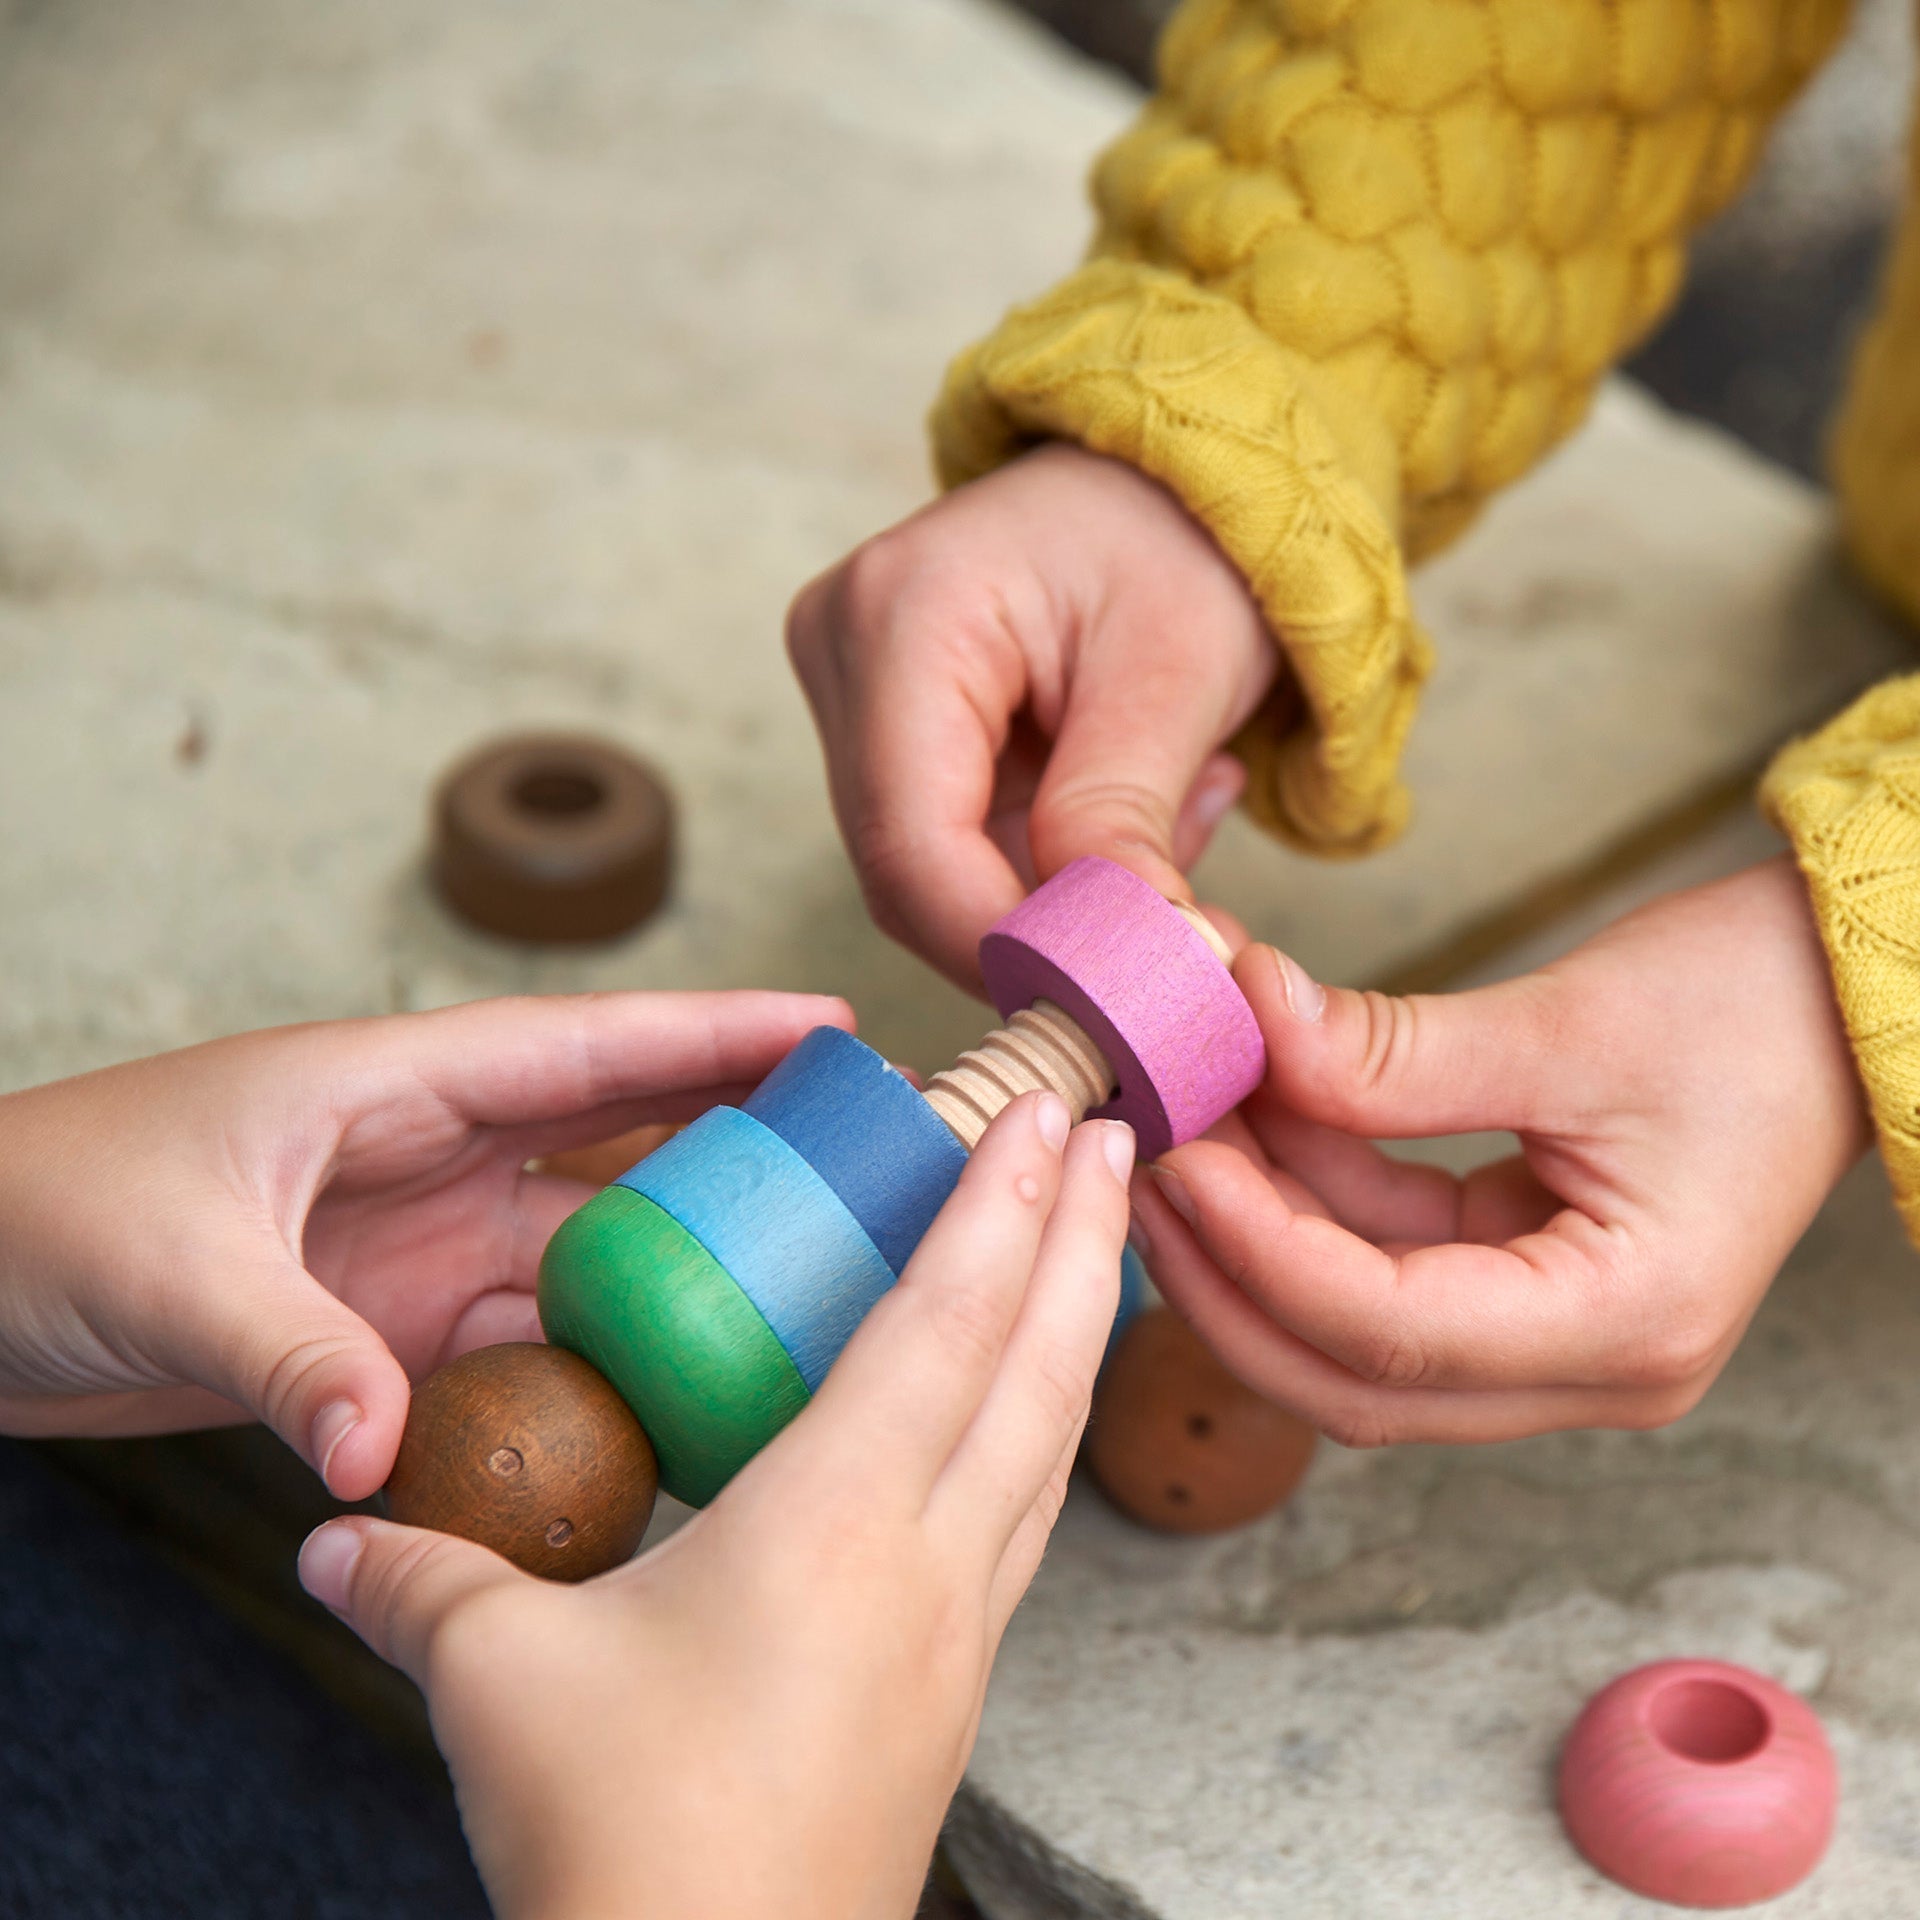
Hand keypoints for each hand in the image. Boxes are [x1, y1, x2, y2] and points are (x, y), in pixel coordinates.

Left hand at [0, 991, 846, 1497]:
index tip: (835, 1029)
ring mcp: (419, 1249)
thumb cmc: (36, 1212)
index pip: (587, 1048)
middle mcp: (432, 1157)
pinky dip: (593, 1375)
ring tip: (803, 1295)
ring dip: (684, 1274)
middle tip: (870, 1156)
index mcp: (395, 1082)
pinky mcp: (393, 1332)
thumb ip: (287, 1351)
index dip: (718, 1032)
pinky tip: (665, 1404)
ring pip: (589, 1255)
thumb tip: (384, 1451)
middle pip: (622, 1139)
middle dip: (745, 1138)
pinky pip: (524, 1353)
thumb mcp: (168, 1268)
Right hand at [298, 1095, 1135, 1919]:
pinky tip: (1021, 1427)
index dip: (1000, 1204)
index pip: (944, 1321)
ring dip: (1081, 1331)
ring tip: (1097, 1255)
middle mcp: (926, 1563)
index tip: (1045, 1115)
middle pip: (1038, 1367)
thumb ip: (421, 1580)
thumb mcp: (495, 1682)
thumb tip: (335, 1534)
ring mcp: (956, 1634)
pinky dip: (1041, 1436)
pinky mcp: (950, 1694)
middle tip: (1117, 1140)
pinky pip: (1024, 1524)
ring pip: (1049, 1445)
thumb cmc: (627, 1843)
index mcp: (837, 1521)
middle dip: (1085, 1238)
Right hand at [788, 442, 1278, 988]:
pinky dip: (1044, 863)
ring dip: (1051, 897)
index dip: (1001, 945)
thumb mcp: (1178, 672)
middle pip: (906, 868)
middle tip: (1168, 947)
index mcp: (906, 611)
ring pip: (927, 870)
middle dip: (1037, 931)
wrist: (1170, 475)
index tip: (1110, 1001)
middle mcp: (844, 644)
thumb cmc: (1184, 535)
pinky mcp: (882, 723)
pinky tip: (1129, 812)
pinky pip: (949, 843)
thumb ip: (1125, 820)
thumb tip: (1126, 964)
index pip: (913, 842)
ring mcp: (851, 685)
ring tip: (1173, 831)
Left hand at [1130, 856, 1870, 1444]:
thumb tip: (1246, 1020)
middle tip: (1138, 1163)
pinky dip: (1310, 1200)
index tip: (1175, 1155)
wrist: (1843, 999)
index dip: (1261, 1248)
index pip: (1391, 1332)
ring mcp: (1552, 1338)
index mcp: (1624, 1327)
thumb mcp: (1568, 1022)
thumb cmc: (1752, 1009)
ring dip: (1257, 1230)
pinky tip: (1248, 1116)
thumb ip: (1396, 1052)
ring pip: (1352, 1328)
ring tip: (1179, 1120)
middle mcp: (1587, 1368)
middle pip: (1349, 1371)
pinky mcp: (1523, 1286)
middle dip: (1227, 1272)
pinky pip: (1385, 1265)